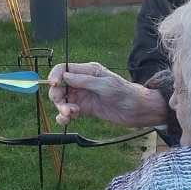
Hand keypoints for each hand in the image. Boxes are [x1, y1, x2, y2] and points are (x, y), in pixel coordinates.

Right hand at [47, 62, 167, 126]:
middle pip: (59, 86)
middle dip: (57, 96)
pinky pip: (67, 111)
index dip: (54, 76)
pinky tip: (66, 120)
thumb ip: (84, 81)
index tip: (53, 85)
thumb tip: (64, 76)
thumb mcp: (105, 85)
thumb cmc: (125, 94)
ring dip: (61, 108)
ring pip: (62, 100)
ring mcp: (83, 96)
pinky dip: (63, 116)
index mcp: (87, 71)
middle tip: (64, 106)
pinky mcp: (84, 109)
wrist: (137, 111)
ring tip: (70, 114)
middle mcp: (82, 82)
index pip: (63, 69)